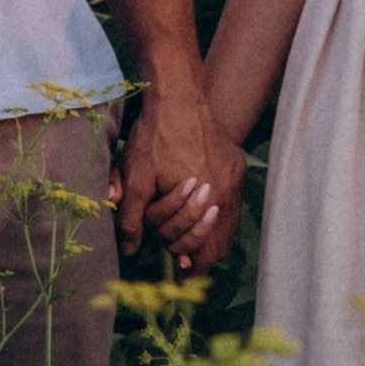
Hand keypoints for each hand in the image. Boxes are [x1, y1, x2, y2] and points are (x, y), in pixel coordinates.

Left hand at [111, 82, 249, 272]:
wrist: (178, 95)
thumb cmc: (155, 136)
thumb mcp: (136, 177)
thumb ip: (133, 217)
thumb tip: (129, 250)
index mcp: (204, 200)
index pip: (205, 252)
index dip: (193, 267)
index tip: (182, 270)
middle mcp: (226, 193)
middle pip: (220, 244)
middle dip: (200, 252)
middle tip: (182, 255)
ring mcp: (234, 179)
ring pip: (228, 224)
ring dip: (210, 234)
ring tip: (191, 234)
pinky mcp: (236, 165)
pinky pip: (233, 203)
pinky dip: (219, 213)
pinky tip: (201, 208)